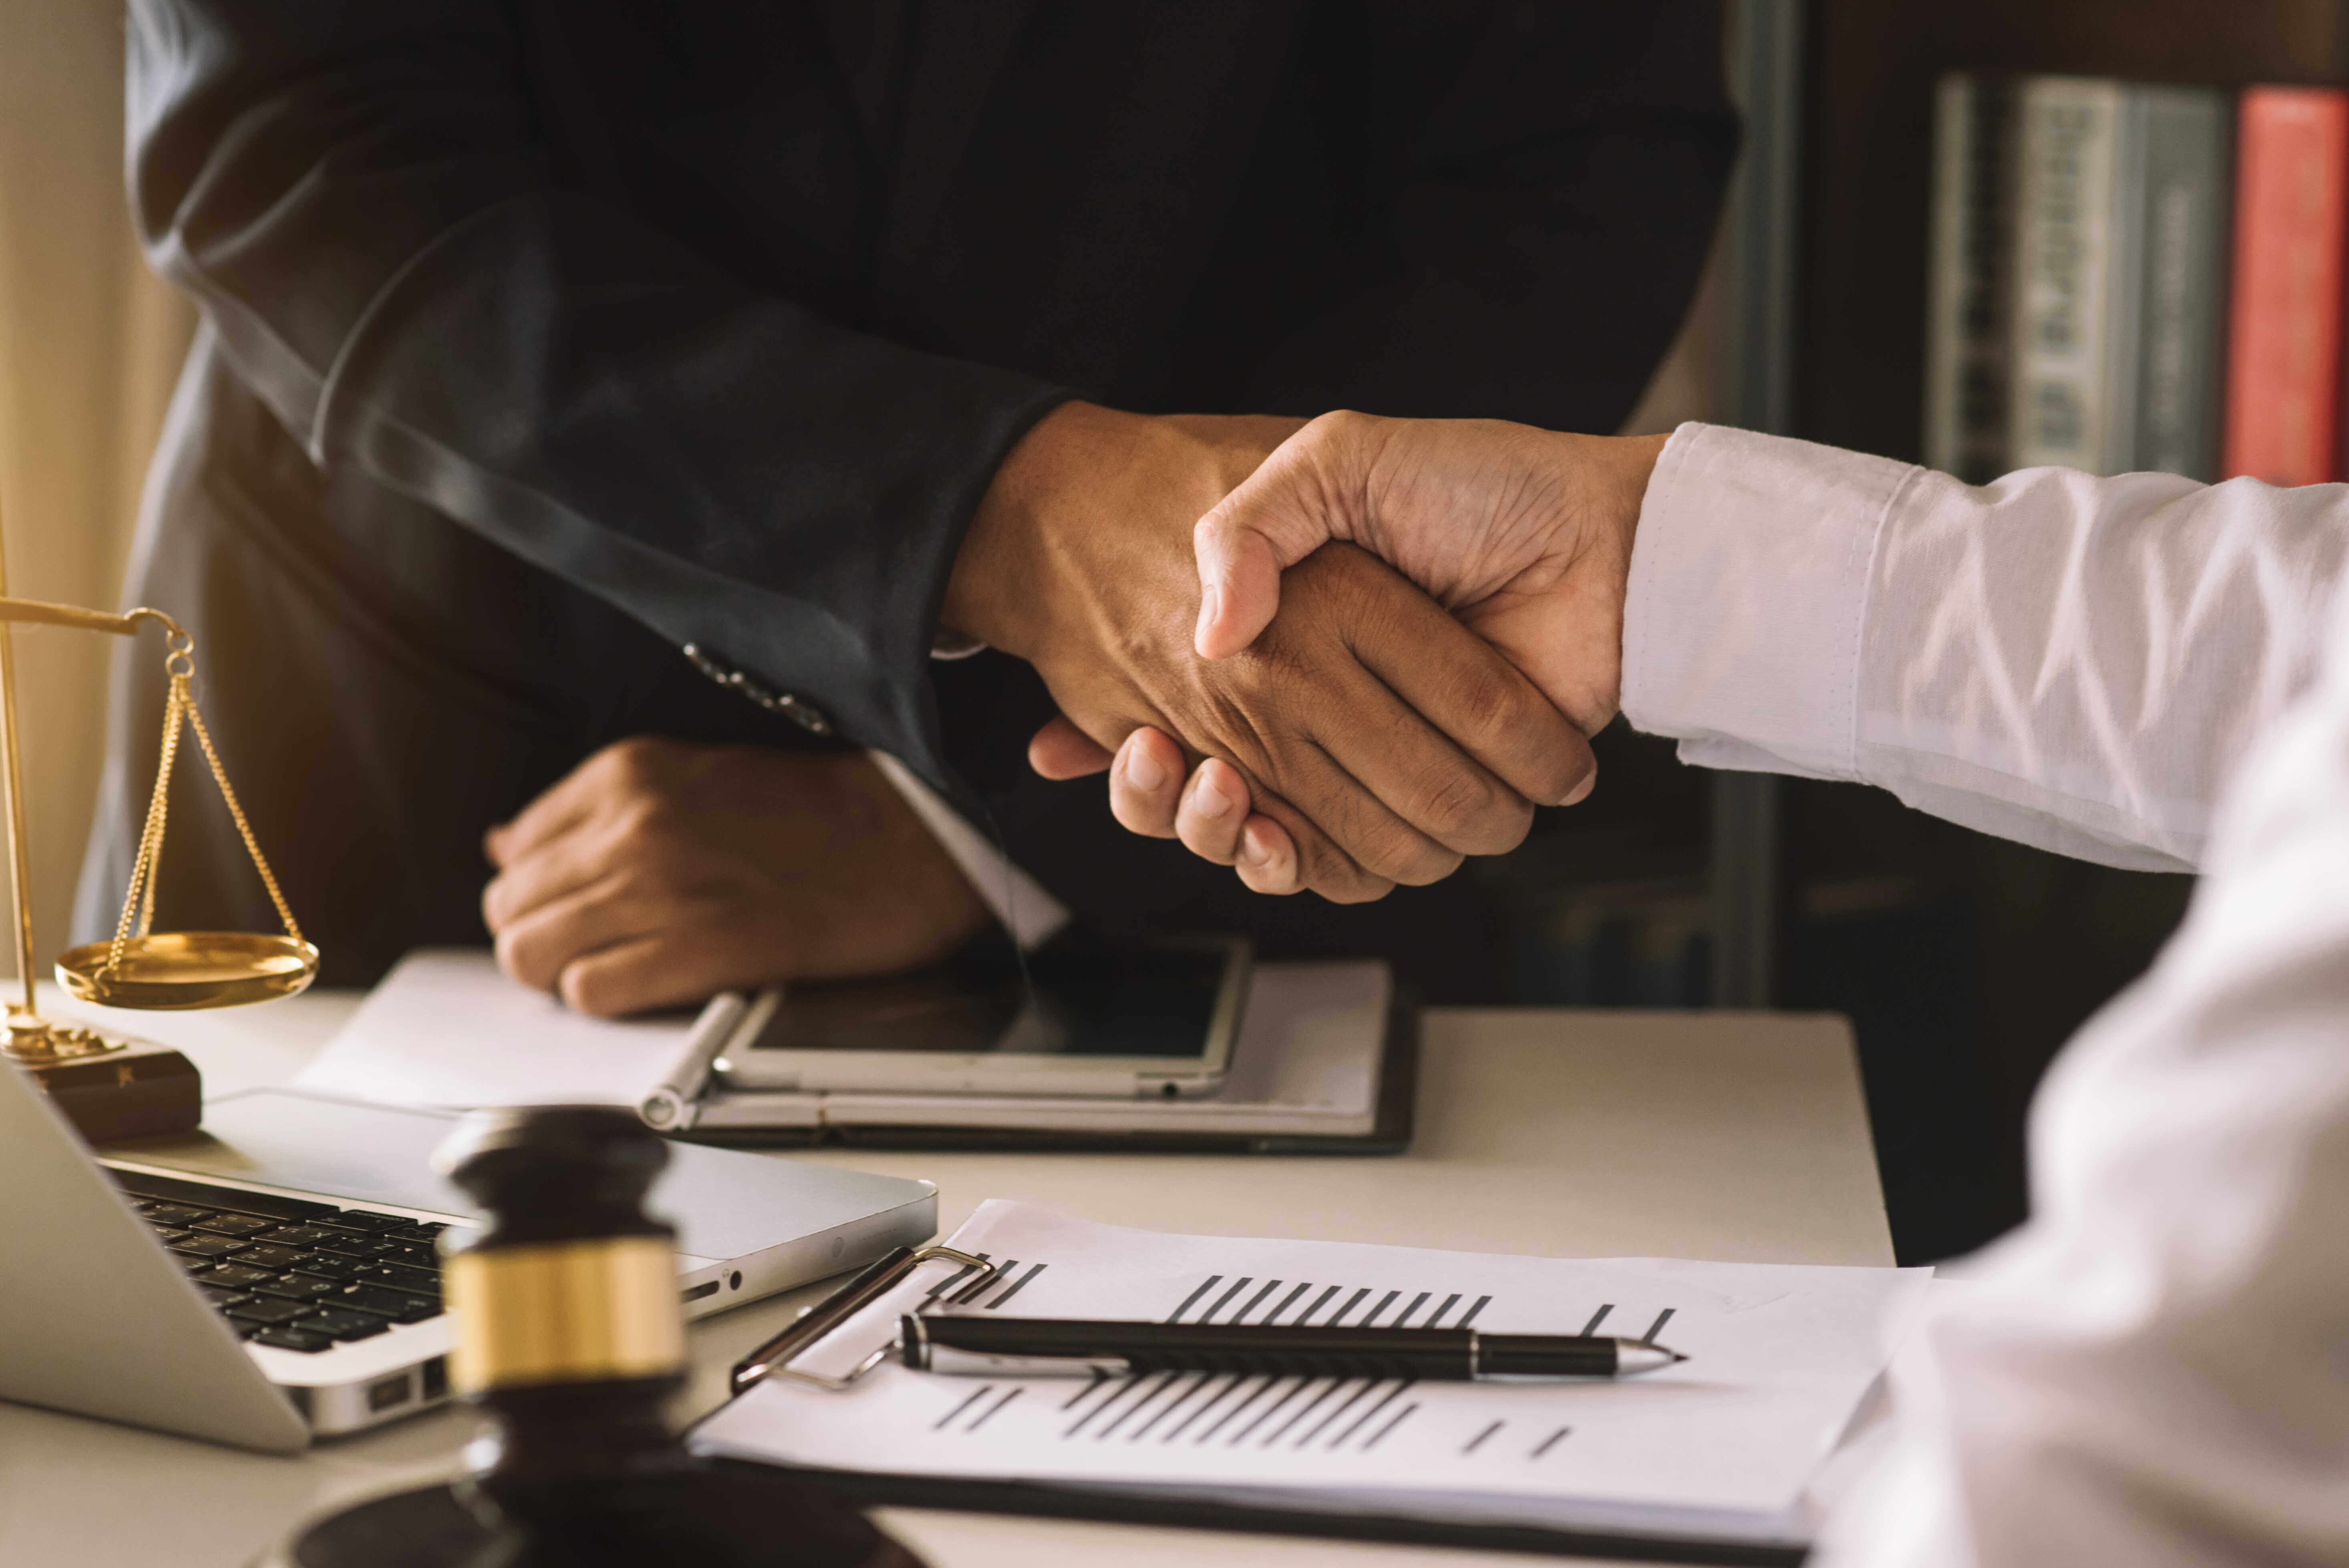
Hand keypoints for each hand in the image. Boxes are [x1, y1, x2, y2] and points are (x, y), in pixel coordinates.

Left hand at [481, 738, 987, 1015]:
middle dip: (545, 937)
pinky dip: (610, 1000)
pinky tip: (655, 982)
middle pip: (512, 908)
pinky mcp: (699, 947)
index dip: (542, 891)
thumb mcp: (690, 779)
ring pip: (531, 955)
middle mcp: (631, 824)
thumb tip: (506, 848)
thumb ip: (595, 812)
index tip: (583, 906)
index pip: (515, 850)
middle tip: (603, 944)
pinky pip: (589, 995)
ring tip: (626, 964)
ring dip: (567, 974)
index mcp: (627, 773)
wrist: (912, 840)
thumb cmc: (816, 815)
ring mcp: (660, 886)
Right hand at [1107, 411, 1665, 892]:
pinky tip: (1277, 839)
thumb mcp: (1338, 458)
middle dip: (1191, 805)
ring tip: (1230, 798)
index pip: (1189, 711)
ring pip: (1277, 842)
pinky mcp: (1437, 797)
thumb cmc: (1478, 483)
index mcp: (1291, 632)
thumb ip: (1252, 523)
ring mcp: (1378, 756)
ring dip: (1237, 839)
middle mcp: (1324, 703)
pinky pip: (1353, 865)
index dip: (1146, 753)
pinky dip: (1309, 868)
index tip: (1139, 746)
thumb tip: (1206, 637)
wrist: (1603, 538)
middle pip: (1223, 794)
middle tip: (1184, 771)